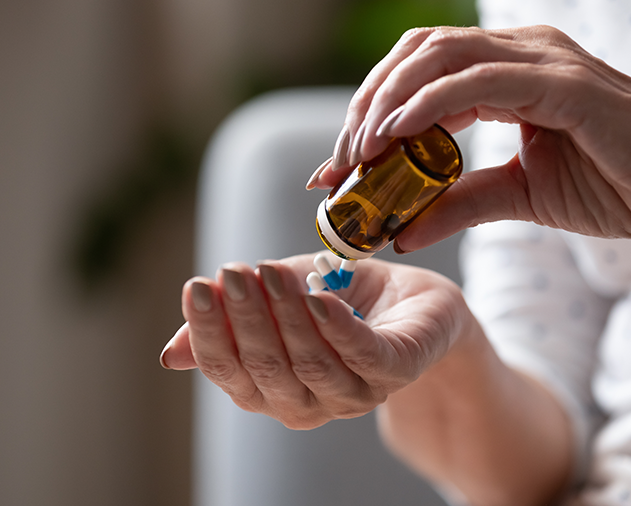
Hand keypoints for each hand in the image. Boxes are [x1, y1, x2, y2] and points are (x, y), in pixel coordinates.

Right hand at [160, 255, 468, 428]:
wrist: (415, 302)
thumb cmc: (344, 300)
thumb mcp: (281, 302)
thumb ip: (234, 322)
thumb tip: (171, 355)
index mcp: (274, 389)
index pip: (230, 371)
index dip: (210, 333)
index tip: (197, 286)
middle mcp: (311, 401)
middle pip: (267, 369)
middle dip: (245, 319)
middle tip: (232, 273)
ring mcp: (355, 392)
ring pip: (311, 363)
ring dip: (286, 316)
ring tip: (269, 272)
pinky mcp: (396, 370)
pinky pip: (363, 356)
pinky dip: (337, 329)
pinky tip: (318, 298)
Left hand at [307, 25, 630, 251]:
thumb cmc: (616, 188)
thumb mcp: (519, 198)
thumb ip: (459, 204)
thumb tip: (401, 231)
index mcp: (510, 72)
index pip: (419, 75)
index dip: (370, 114)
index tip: (337, 169)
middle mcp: (522, 52)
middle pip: (415, 56)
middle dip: (366, 107)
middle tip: (337, 165)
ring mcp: (543, 60)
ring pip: (438, 57)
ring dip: (386, 104)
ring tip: (356, 155)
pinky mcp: (564, 83)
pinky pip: (477, 81)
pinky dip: (427, 105)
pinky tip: (394, 137)